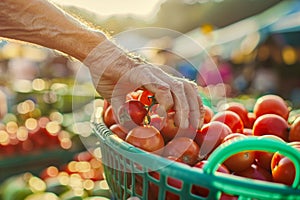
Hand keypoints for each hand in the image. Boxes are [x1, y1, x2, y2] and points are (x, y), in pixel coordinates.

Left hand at [84, 39, 203, 128]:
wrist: (106, 54)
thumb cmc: (105, 73)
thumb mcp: (109, 93)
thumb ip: (121, 111)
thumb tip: (132, 132)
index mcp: (143, 74)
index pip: (163, 89)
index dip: (166, 106)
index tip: (162, 121)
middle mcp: (157, 73)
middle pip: (180, 88)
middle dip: (186, 110)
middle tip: (186, 129)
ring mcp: (162, 74)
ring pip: (186, 87)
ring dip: (194, 105)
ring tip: (196, 124)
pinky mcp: (164, 77)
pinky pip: (185, 86)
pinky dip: (192, 100)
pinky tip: (195, 113)